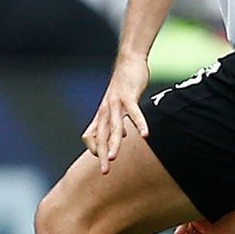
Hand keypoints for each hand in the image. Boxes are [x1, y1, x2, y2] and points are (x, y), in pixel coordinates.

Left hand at [83, 52, 149, 173]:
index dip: (93, 147)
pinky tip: (145, 135)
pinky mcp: (128, 96)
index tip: (103, 158)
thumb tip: (122, 136)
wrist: (129, 62)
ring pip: (113, 126)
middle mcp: (105, 110)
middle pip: (100, 136)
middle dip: (101, 154)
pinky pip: (133, 112)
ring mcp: (115, 103)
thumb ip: (117, 121)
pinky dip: (139, 124)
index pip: (89, 136)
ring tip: (114, 158)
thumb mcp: (117, 106)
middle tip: (104, 172)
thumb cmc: (123, 86)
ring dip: (113, 142)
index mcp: (101, 114)